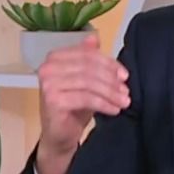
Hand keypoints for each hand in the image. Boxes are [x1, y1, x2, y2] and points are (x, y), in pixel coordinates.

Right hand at [35, 33, 129, 173]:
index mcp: (55, 57)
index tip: (124, 75)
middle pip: (89, 67)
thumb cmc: (72, 107)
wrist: (59, 135)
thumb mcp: (85, 80)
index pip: (87, 54)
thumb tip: (94, 37)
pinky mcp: (52, 100)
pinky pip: (85, 98)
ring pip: (89, 83)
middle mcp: (48, 67)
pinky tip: (114, 110)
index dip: (109, 63)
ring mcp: (48, 84)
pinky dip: (103, 103)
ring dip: (110, 93)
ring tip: (123, 102)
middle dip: (111, 80)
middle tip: (126, 91)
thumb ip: (89, 59)